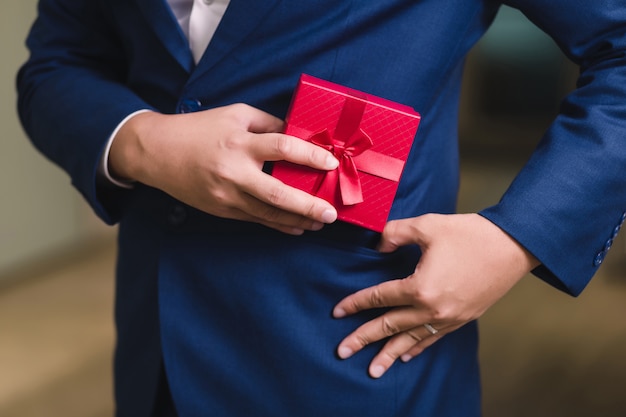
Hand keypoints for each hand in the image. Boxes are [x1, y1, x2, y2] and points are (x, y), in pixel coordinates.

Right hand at [109, 104, 338, 234]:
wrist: (156, 153)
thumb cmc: (198, 129)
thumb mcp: (234, 114)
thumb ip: (267, 123)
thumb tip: (297, 134)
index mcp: (240, 143)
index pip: (283, 148)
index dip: (310, 156)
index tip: (331, 163)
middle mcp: (234, 172)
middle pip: (278, 194)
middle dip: (309, 205)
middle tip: (332, 213)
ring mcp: (227, 195)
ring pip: (268, 213)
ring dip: (298, 220)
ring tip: (321, 222)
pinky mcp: (222, 209)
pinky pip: (256, 219)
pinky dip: (278, 224)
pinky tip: (296, 227)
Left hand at [333, 213, 538, 377]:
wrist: (514, 246)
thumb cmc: (470, 233)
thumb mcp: (427, 225)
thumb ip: (395, 233)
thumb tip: (377, 244)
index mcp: (420, 287)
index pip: (379, 298)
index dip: (355, 304)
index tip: (337, 312)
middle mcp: (432, 309)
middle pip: (389, 327)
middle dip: (363, 339)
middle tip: (342, 352)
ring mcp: (449, 318)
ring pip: (411, 341)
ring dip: (389, 355)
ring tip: (372, 371)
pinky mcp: (463, 319)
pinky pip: (434, 338)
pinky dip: (418, 348)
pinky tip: (406, 356)